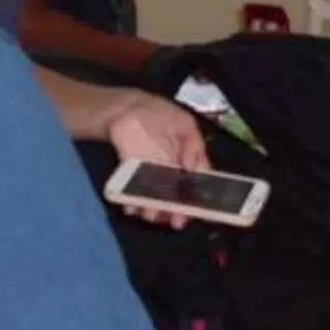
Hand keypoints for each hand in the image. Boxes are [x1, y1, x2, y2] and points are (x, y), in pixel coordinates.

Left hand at [104, 91, 208, 229]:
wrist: (129, 108)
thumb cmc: (161, 115)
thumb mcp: (185, 124)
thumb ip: (194, 145)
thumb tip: (194, 169)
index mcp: (189, 166)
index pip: (197, 188)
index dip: (200, 202)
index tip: (198, 211)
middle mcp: (171, 177)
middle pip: (177, 201)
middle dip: (177, 213)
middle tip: (176, 220)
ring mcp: (150, 179)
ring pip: (155, 202)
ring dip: (155, 211)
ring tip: (152, 214)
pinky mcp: (130, 177)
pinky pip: (132, 195)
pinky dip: (132, 204)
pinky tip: (132, 208)